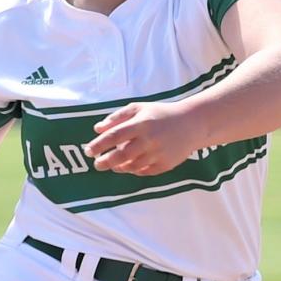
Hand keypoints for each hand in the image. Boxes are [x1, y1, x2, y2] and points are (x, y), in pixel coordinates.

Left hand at [84, 101, 201, 175]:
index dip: (99, 145)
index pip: (114, 136)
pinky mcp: (166, 164)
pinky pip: (144, 172)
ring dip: (119, 167)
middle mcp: (150, 139)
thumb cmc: (160, 114)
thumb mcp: (138, 108)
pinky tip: (128, 166)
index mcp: (141, 123)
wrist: (192, 123)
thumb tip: (97, 129)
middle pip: (121, 155)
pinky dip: (133, 170)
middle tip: (97, 164)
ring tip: (112, 165)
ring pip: (132, 166)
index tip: (88, 151)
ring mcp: (159, 153)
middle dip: (105, 162)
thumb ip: (116, 117)